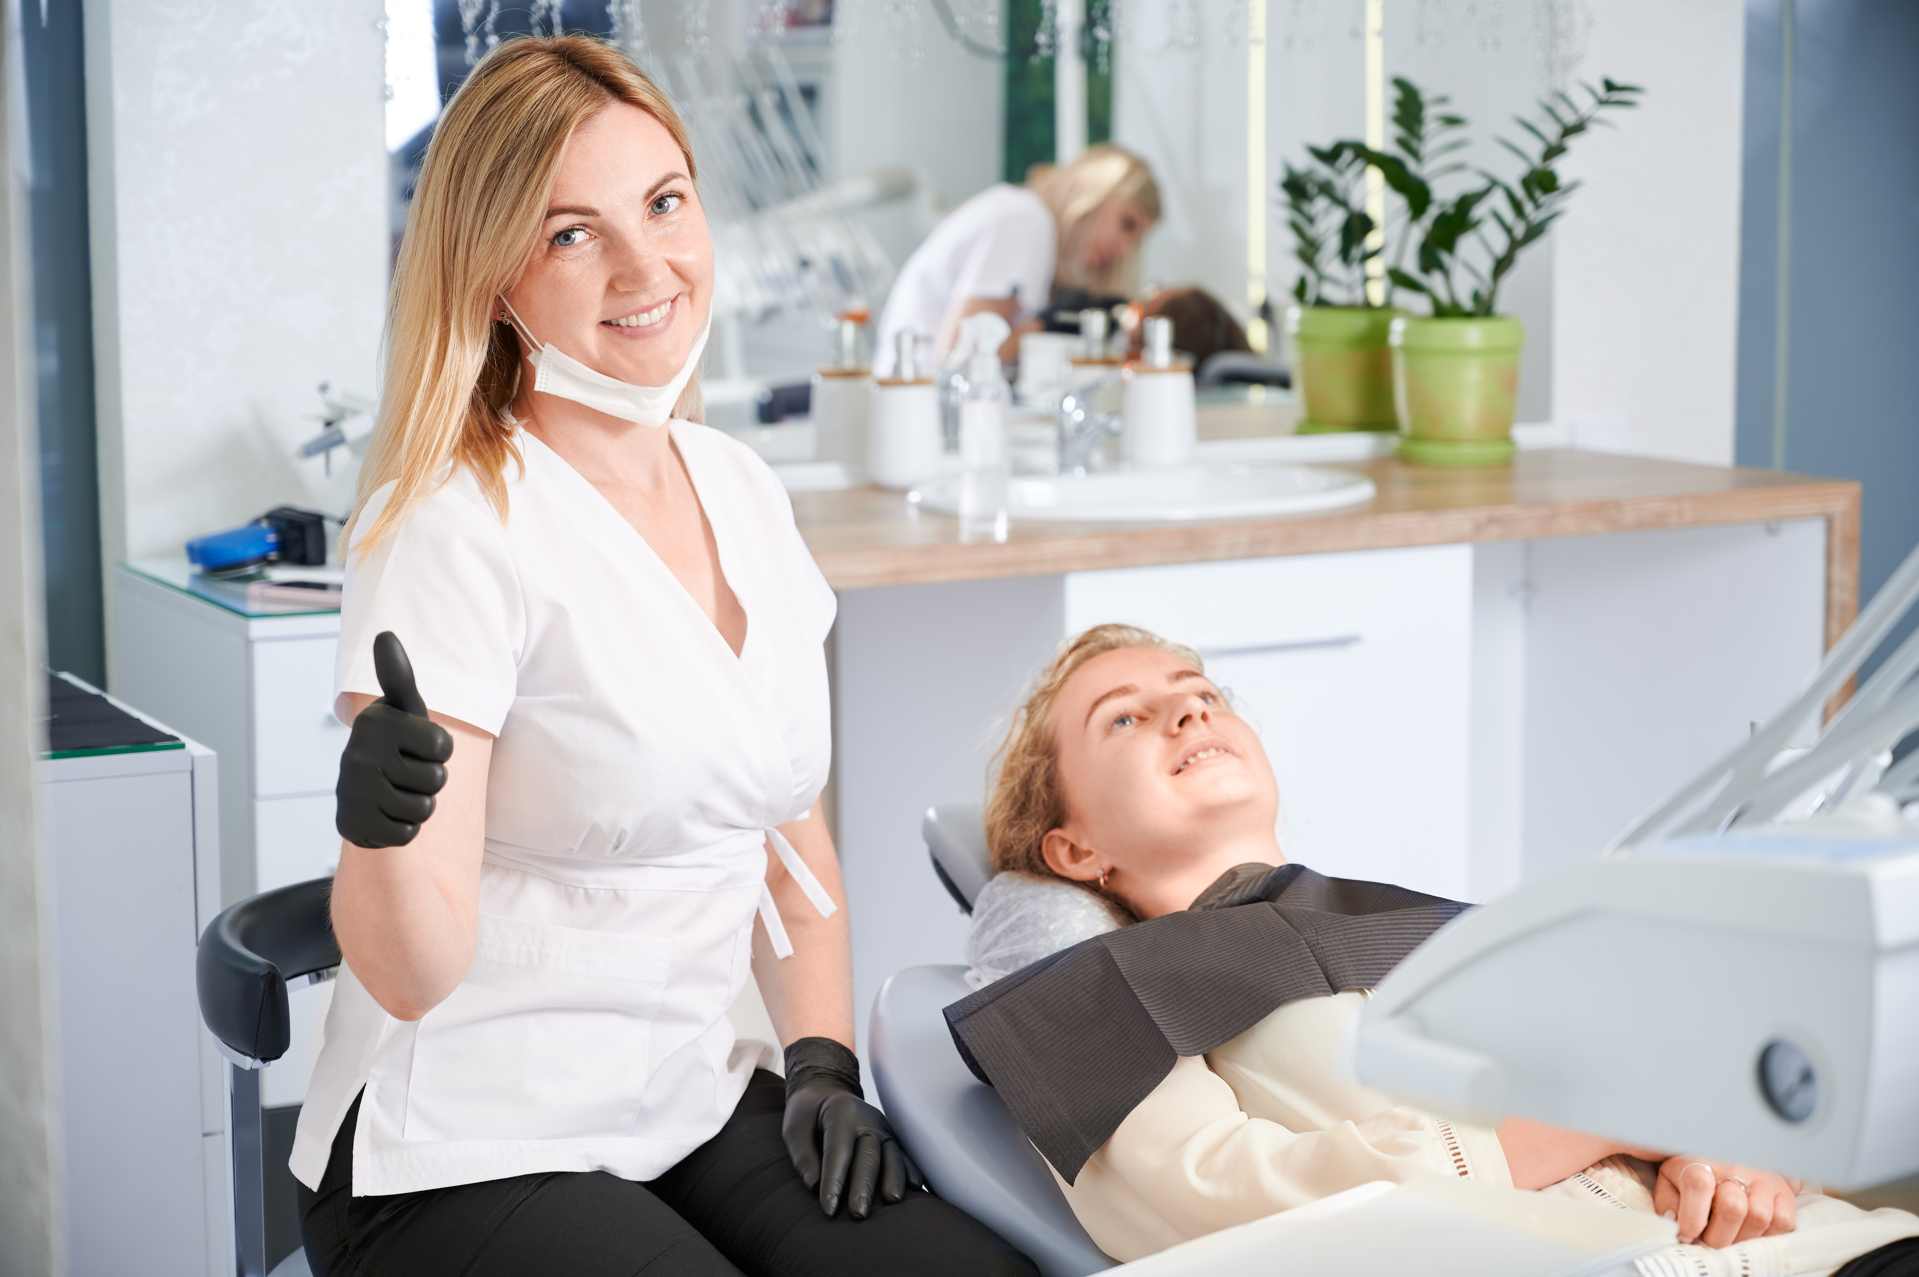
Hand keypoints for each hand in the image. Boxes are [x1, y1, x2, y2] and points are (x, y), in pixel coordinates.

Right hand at [335, 631, 452, 847]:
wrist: (360, 793)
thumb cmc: (393, 744)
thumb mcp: (400, 709)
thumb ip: (398, 677)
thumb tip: (384, 634)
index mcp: (376, 723)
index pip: (444, 747)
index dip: (439, 751)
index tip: (417, 746)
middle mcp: (357, 755)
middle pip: (437, 780)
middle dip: (430, 780)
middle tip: (407, 772)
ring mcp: (352, 793)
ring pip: (424, 808)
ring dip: (419, 805)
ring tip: (397, 791)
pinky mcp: (353, 826)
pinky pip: (408, 833)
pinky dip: (405, 828)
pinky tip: (387, 813)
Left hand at [780, 1037, 923, 1218]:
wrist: (826, 1093)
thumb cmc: (806, 1115)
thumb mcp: (794, 1128)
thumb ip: (802, 1156)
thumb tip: (815, 1186)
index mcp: (840, 1112)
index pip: (838, 1150)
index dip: (834, 1180)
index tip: (828, 1209)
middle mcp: (867, 1118)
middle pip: (869, 1154)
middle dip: (864, 1185)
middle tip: (858, 1214)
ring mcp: (883, 1127)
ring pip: (892, 1153)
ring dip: (893, 1178)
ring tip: (892, 1201)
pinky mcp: (892, 1138)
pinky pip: (904, 1154)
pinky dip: (911, 1170)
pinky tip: (915, 1187)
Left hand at [1653, 1156, 1800, 1246]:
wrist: (1729, 1151)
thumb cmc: (1694, 1172)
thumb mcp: (1671, 1179)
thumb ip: (1667, 1200)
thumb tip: (1673, 1221)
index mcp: (1700, 1162)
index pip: (1698, 1185)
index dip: (1692, 1218)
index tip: (1686, 1236)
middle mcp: (1734, 1167)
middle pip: (1732, 1208)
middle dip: (1718, 1237)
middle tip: (1709, 1242)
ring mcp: (1762, 1179)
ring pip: (1759, 1217)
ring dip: (1742, 1238)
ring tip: (1730, 1238)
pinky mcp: (1784, 1191)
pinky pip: (1784, 1221)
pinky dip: (1769, 1235)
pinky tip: (1751, 1232)